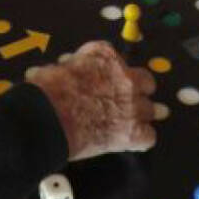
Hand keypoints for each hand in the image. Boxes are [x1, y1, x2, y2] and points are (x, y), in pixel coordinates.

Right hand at [26, 41, 155, 160]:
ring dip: (144, 114)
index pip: (117, 59)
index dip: (111, 72)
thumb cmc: (47, 91)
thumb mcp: (59, 67)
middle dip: (138, 89)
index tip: (105, 79)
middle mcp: (125, 77)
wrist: (48, 117)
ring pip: (151, 109)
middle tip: (128, 98)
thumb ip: (72, 66)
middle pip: (145, 81)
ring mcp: (132, 105)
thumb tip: (67, 65)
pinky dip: (140, 140)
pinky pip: (149, 136)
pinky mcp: (134, 132)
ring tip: (142, 121)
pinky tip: (132, 142)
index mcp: (105, 56)